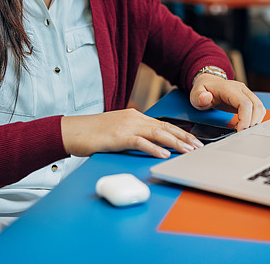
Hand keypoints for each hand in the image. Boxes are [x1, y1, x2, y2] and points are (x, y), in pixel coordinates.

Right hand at [60, 109, 203, 159]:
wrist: (71, 130)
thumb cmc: (92, 133)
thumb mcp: (117, 130)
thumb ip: (134, 133)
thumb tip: (150, 143)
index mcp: (134, 116)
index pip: (163, 124)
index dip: (181, 133)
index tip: (194, 141)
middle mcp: (133, 118)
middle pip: (165, 127)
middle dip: (184, 138)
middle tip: (198, 147)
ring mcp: (126, 126)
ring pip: (157, 133)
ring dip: (175, 143)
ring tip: (188, 151)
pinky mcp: (118, 136)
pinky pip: (140, 142)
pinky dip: (154, 148)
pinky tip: (164, 154)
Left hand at [190, 73, 265, 130]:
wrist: (209, 82)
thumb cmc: (203, 89)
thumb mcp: (195, 94)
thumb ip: (199, 96)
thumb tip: (206, 97)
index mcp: (229, 88)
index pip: (245, 104)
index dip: (245, 119)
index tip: (239, 130)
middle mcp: (241, 89)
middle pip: (256, 106)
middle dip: (252, 122)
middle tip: (241, 133)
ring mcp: (246, 93)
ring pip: (260, 108)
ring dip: (255, 121)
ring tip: (243, 129)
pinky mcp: (249, 98)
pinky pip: (259, 109)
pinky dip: (255, 119)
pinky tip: (246, 125)